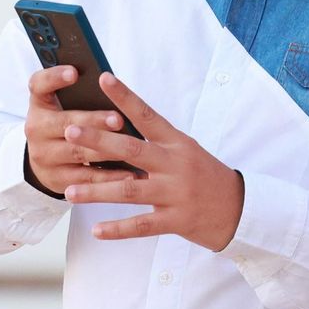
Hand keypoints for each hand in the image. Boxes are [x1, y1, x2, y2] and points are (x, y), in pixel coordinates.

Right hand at [23, 66, 132, 195]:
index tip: (74, 72)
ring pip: (77, 151)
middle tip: (118, 119)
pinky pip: (85, 177)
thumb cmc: (66, 122)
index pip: (39, 85)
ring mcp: (44, 156)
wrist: (47, 162)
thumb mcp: (64, 105)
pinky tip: (129, 174)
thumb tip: (109, 81)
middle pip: (65, 122)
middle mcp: (36, 129)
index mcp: (40, 103)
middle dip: (93, 121)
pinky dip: (108, 176)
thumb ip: (82, 93)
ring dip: (105, 149)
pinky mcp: (57, 179)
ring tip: (129, 146)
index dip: (54, 77)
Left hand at [61, 72, 246, 251]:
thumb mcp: (185, 151)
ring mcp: (175, 193)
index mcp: (176, 143)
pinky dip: (118, 229)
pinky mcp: (176, 220)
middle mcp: (175, 164)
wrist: (239, 208)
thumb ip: (155, 143)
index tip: (104, 78)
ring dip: (97, 191)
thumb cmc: (205, 175)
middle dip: (98, 141)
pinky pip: (142, 225)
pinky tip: (96, 230)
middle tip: (70, 131)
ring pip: (130, 190)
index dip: (125, 96)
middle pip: (131, 149)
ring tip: (69, 192)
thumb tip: (116, 130)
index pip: (147, 115)